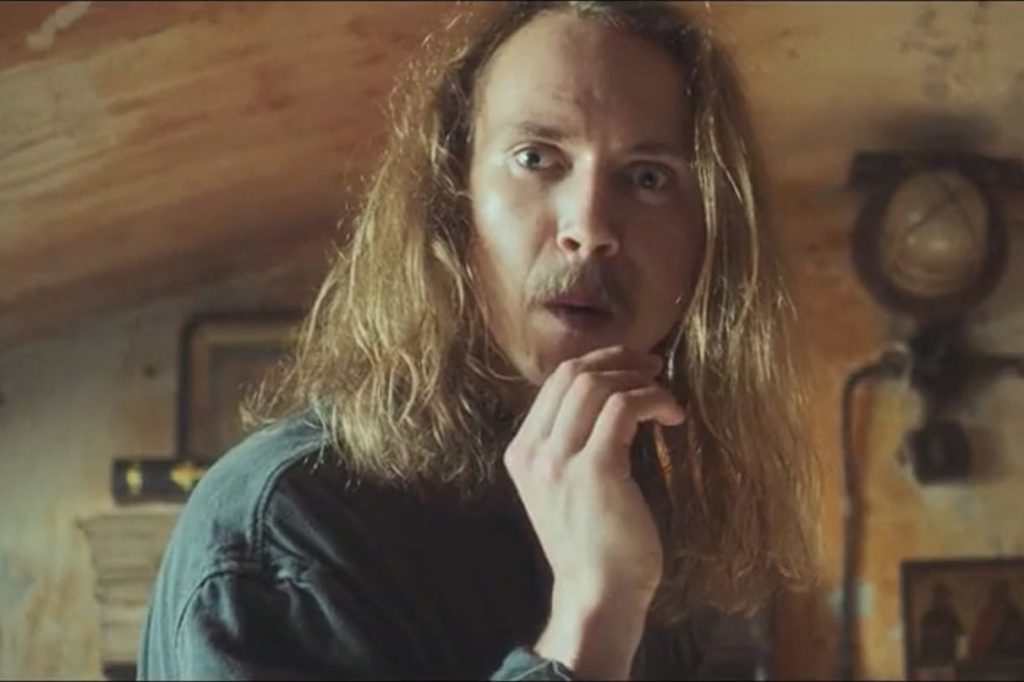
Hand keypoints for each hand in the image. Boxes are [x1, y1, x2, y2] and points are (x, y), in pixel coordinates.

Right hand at [503, 345, 684, 678]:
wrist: (596, 594)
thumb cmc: (592, 544)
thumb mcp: (563, 487)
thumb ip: (569, 445)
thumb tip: (607, 397)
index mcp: (522, 452)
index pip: (554, 382)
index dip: (596, 362)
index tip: (630, 365)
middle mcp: (534, 452)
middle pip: (573, 374)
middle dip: (618, 360)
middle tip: (653, 365)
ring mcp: (559, 460)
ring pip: (596, 384)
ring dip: (638, 379)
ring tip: (665, 394)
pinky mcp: (595, 470)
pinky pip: (624, 407)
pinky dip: (653, 400)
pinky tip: (672, 416)